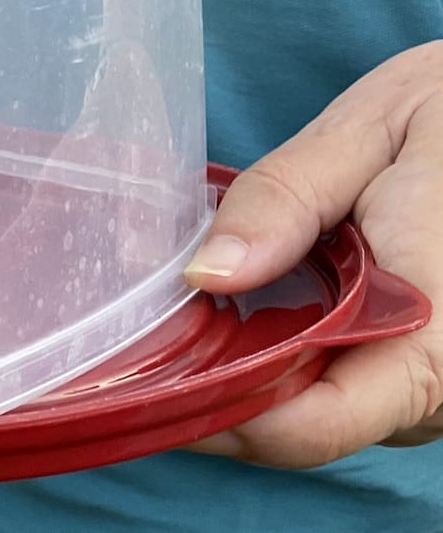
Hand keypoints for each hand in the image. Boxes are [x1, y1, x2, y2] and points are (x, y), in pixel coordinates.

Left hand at [182, 40, 442, 465]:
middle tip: (148, 346)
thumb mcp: (362, 134)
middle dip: (225, 391)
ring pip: (328, 414)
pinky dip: (296, 360)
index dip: (222, 413)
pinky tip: (253, 315)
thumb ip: (283, 204)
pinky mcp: (429, 364)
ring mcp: (440, 380)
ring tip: (192, 324)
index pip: (314, 424)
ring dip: (259, 377)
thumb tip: (204, 275)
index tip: (150, 384)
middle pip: (309, 427)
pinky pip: (352, 388)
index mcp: (435, 329)